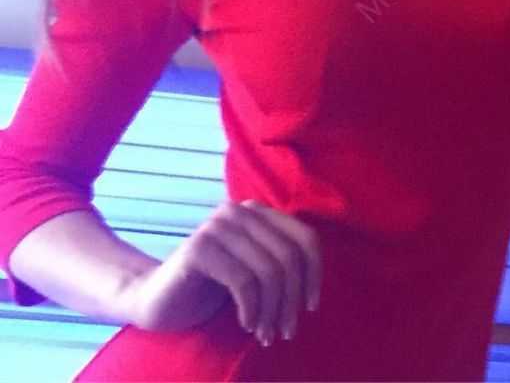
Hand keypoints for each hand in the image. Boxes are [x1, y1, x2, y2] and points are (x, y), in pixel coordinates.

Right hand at [118, 200, 321, 346]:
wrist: (155, 301)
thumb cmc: (212, 289)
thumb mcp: (254, 272)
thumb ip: (281, 262)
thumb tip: (317, 283)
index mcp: (259, 212)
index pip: (305, 238)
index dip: (314, 274)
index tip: (310, 308)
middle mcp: (240, 210)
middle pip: (289, 257)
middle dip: (292, 300)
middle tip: (285, 332)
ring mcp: (218, 226)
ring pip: (269, 270)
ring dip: (272, 310)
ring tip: (266, 335)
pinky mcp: (199, 248)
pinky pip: (244, 281)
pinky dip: (252, 309)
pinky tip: (248, 325)